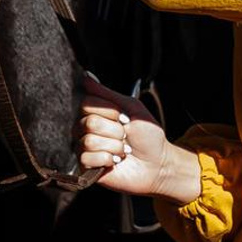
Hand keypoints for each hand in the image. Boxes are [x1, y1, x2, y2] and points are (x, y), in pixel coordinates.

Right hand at [78, 76, 200, 202]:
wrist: (157, 164)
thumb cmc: (147, 136)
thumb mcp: (131, 107)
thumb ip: (106, 93)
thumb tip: (86, 75)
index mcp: (96, 113)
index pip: (87, 103)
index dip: (110, 111)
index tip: (125, 118)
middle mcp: (86, 129)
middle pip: (89, 122)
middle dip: (115, 131)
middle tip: (126, 136)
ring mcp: (84, 148)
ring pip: (89, 141)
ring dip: (114, 146)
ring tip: (123, 151)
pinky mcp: (86, 167)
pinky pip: (86, 158)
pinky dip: (106, 160)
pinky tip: (114, 162)